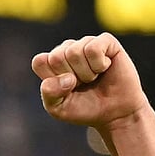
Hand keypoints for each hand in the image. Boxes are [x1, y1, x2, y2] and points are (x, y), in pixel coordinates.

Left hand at [31, 33, 147, 131]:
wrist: (115, 114)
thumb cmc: (85, 109)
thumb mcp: (59, 108)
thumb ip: (50, 94)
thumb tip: (66, 77)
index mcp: (51, 62)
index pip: (40, 62)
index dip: (53, 79)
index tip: (65, 90)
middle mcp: (67, 49)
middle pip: (57, 57)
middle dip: (71, 78)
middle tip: (83, 85)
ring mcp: (86, 43)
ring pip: (74, 52)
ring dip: (86, 73)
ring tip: (94, 78)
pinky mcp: (106, 41)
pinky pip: (93, 48)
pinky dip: (99, 64)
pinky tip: (105, 68)